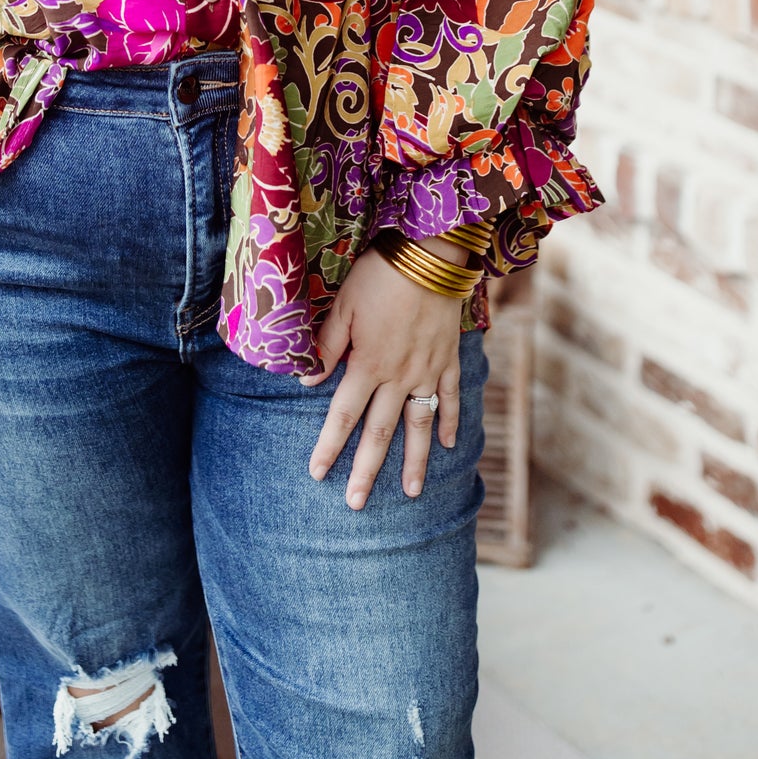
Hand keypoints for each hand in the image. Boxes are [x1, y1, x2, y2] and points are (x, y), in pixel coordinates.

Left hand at [300, 234, 466, 509]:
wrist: (430, 254)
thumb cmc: (379, 275)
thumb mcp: (343, 306)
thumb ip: (326, 346)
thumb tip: (305, 383)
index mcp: (369, 364)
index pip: (343, 415)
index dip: (329, 445)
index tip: (318, 473)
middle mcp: (400, 376)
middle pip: (380, 431)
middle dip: (366, 470)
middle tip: (356, 504)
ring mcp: (429, 370)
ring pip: (419, 424)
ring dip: (414, 460)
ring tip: (410, 493)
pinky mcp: (449, 358)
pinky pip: (451, 396)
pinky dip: (451, 421)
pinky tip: (450, 444)